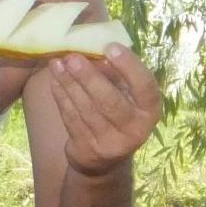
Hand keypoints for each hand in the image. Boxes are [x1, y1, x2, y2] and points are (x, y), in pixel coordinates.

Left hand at [46, 44, 161, 176]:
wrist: (106, 159)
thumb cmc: (118, 114)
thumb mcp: (126, 95)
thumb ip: (116, 76)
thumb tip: (94, 52)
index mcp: (150, 110)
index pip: (145, 87)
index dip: (129, 66)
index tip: (110, 47)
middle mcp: (135, 130)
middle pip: (110, 101)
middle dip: (88, 77)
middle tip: (72, 57)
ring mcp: (110, 143)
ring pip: (86, 110)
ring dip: (69, 84)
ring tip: (57, 64)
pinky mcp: (87, 149)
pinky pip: (71, 119)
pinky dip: (61, 97)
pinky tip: (55, 81)